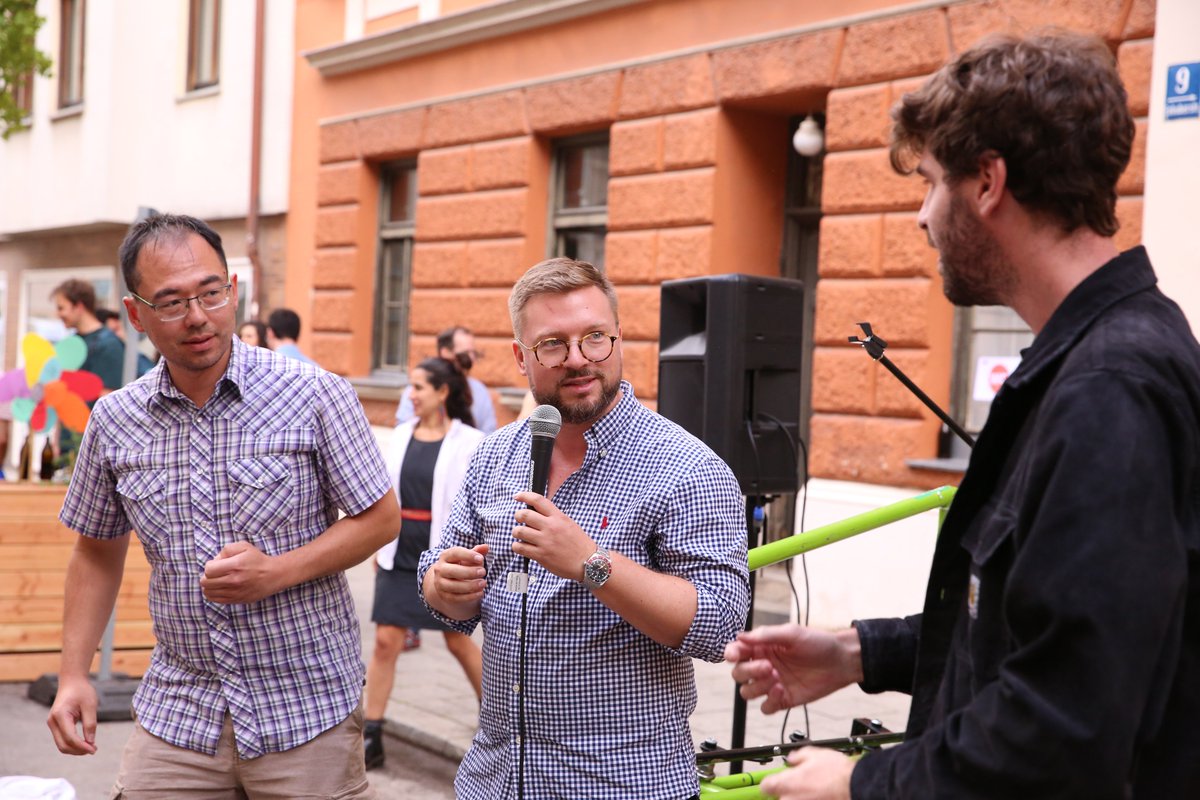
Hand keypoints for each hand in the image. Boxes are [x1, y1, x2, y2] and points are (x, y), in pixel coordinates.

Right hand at [46, 674, 98, 755]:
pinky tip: (84, 743)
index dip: (82, 746)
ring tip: (90, 748)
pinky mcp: (55, 725)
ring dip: (75, 749)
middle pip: (63, 745)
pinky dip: (72, 744)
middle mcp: (52, 721)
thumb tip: (91, 742)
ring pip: (61, 745)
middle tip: (93, 750)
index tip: (94, 750)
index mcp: (60, 715)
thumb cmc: (82, 691)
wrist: (72, 682)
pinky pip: (62, 739)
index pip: (70, 738)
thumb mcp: (90, 705)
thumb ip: (90, 724)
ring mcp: (52, 724)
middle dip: (78, 750)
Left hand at [201, 541, 278, 603]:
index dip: (210, 565)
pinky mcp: (236, 600)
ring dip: (210, 585)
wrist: (274, 575)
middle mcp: (233, 581)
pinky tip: (220, 587)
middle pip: (205, 582)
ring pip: (208, 592)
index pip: (208, 570)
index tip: (217, 564)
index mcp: (235, 566)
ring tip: (218, 580)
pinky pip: (215, 600)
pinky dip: (213, 593)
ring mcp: (234, 592)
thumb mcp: (244, 546)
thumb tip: (215, 560)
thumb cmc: (258, 560)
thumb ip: (226, 549)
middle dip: (208, 575)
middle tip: (216, 572)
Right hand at [427, 544, 489, 617]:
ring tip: (483, 583)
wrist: (448, 580)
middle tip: (483, 572)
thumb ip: (477, 552)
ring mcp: (440, 583)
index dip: (468, 555)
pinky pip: (456, 598)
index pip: (455, 553)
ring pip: (453, 586)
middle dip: (469, 572)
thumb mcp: (468, 557)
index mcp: (446, 556)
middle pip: (452, 571)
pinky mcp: (444, 596)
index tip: (481, 559)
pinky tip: (480, 593)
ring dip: (470, 586)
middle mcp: (440, 569)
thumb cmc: (461, 565)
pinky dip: (469, 597)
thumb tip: (486, 547)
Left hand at [511, 492, 594, 580]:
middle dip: (518, 515)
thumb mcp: (569, 523)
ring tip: (520, 534)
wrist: (588, 562)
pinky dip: (517, 546)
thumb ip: (554, 517)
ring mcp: (545, 542)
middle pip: (524, 515)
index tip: (518, 496)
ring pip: (519, 531)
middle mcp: (550, 527)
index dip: (524, 496)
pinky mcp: (541, 555)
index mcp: (558, 517)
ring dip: (516, 532)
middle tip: (518, 518)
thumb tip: (537, 513)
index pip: (538, 500)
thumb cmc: (579, 544)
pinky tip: (521, 546)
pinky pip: (520, 548)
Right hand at [725, 624, 863, 712]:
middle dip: (749, 671)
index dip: (731, 653)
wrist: (841, 661)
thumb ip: (765, 635)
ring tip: (778, 679)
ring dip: (758, 687)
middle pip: (738, 674)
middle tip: (769, 667)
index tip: (734, 655)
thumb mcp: (792, 633)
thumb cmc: (818, 643)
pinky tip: (783, 691)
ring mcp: (772, 684)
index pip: (736, 652)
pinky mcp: (783, 700)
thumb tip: (740, 636)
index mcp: (762, 647)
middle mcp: (763, 665)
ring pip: (747, 692)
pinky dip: (769, 702)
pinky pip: (765, 708)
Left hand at [759, 747, 853, 799]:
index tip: (778, 781)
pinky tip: (819, 795)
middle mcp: (789, 799)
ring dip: (800, 797)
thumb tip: (792, 759)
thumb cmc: (836, 773)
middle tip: (802, 785)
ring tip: (814, 790)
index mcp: (785, 784)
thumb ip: (797, 756)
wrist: (854, 786)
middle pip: (780, 797)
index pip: (766, 786)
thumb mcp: (814, 754)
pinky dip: (811, 799)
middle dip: (789, 791)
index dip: (772, 782)